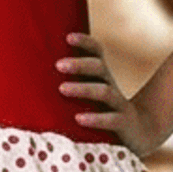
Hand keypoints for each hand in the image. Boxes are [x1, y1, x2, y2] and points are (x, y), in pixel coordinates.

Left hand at [57, 33, 160, 155]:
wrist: (142, 134)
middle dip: (79, 64)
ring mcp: (120, 106)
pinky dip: (96, 119)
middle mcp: (112, 87)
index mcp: (102, 77)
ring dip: (82, 89)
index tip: (68, 37)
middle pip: (99, 68)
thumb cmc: (105, 113)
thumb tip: (30, 79)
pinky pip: (111, 120)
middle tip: (58, 65)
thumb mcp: (90, 97)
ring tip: (62, 89)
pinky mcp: (124, 125)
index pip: (97, 53)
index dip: (85, 43)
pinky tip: (78, 118)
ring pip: (104, 92)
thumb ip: (70, 86)